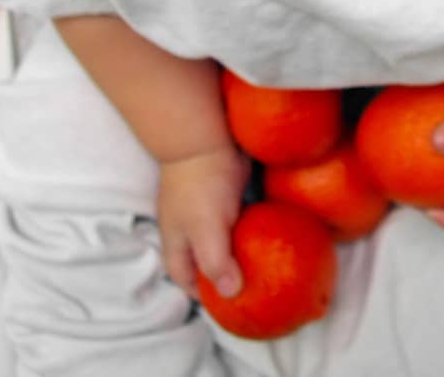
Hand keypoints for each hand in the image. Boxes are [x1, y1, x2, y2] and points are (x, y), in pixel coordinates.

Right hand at [157, 143, 250, 299]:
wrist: (205, 138)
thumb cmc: (201, 186)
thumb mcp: (206, 229)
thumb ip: (216, 262)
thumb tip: (231, 293)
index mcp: (177, 243)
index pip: (185, 278)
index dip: (200, 293)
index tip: (225, 305)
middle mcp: (188, 229)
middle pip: (202, 261)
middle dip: (220, 275)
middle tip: (249, 287)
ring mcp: (205, 210)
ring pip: (220, 240)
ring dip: (236, 252)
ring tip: (262, 266)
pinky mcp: (223, 194)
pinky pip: (235, 220)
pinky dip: (247, 230)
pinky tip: (266, 235)